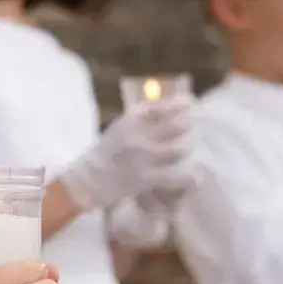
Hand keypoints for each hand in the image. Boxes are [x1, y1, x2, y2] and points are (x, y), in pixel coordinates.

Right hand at [58, 95, 196, 210]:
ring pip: (178, 149)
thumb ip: (141, 119)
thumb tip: (170, 108)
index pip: (162, 106)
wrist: (86, 180)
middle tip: (196, 125)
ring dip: (189, 147)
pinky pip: (174, 174)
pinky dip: (187, 174)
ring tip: (192, 146)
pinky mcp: (144, 178)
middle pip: (175, 125)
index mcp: (129, 119)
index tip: (191, 103)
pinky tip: (193, 173)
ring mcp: (141, 157)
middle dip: (190, 124)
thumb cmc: (106, 154)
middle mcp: (136, 135)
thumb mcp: (120, 128)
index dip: (181, 103)